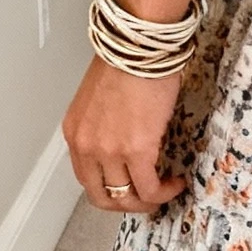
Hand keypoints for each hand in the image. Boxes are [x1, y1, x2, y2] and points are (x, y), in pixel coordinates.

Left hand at [62, 57, 187, 214]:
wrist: (139, 45)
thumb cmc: (126, 61)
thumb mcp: (100, 100)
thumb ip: (104, 128)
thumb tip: (124, 144)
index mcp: (75, 133)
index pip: (86, 179)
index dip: (110, 190)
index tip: (129, 187)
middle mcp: (86, 146)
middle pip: (102, 197)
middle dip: (127, 205)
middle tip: (147, 199)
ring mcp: (109, 151)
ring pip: (127, 198)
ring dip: (148, 201)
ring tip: (166, 190)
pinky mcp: (136, 150)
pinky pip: (149, 187)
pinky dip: (164, 192)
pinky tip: (176, 182)